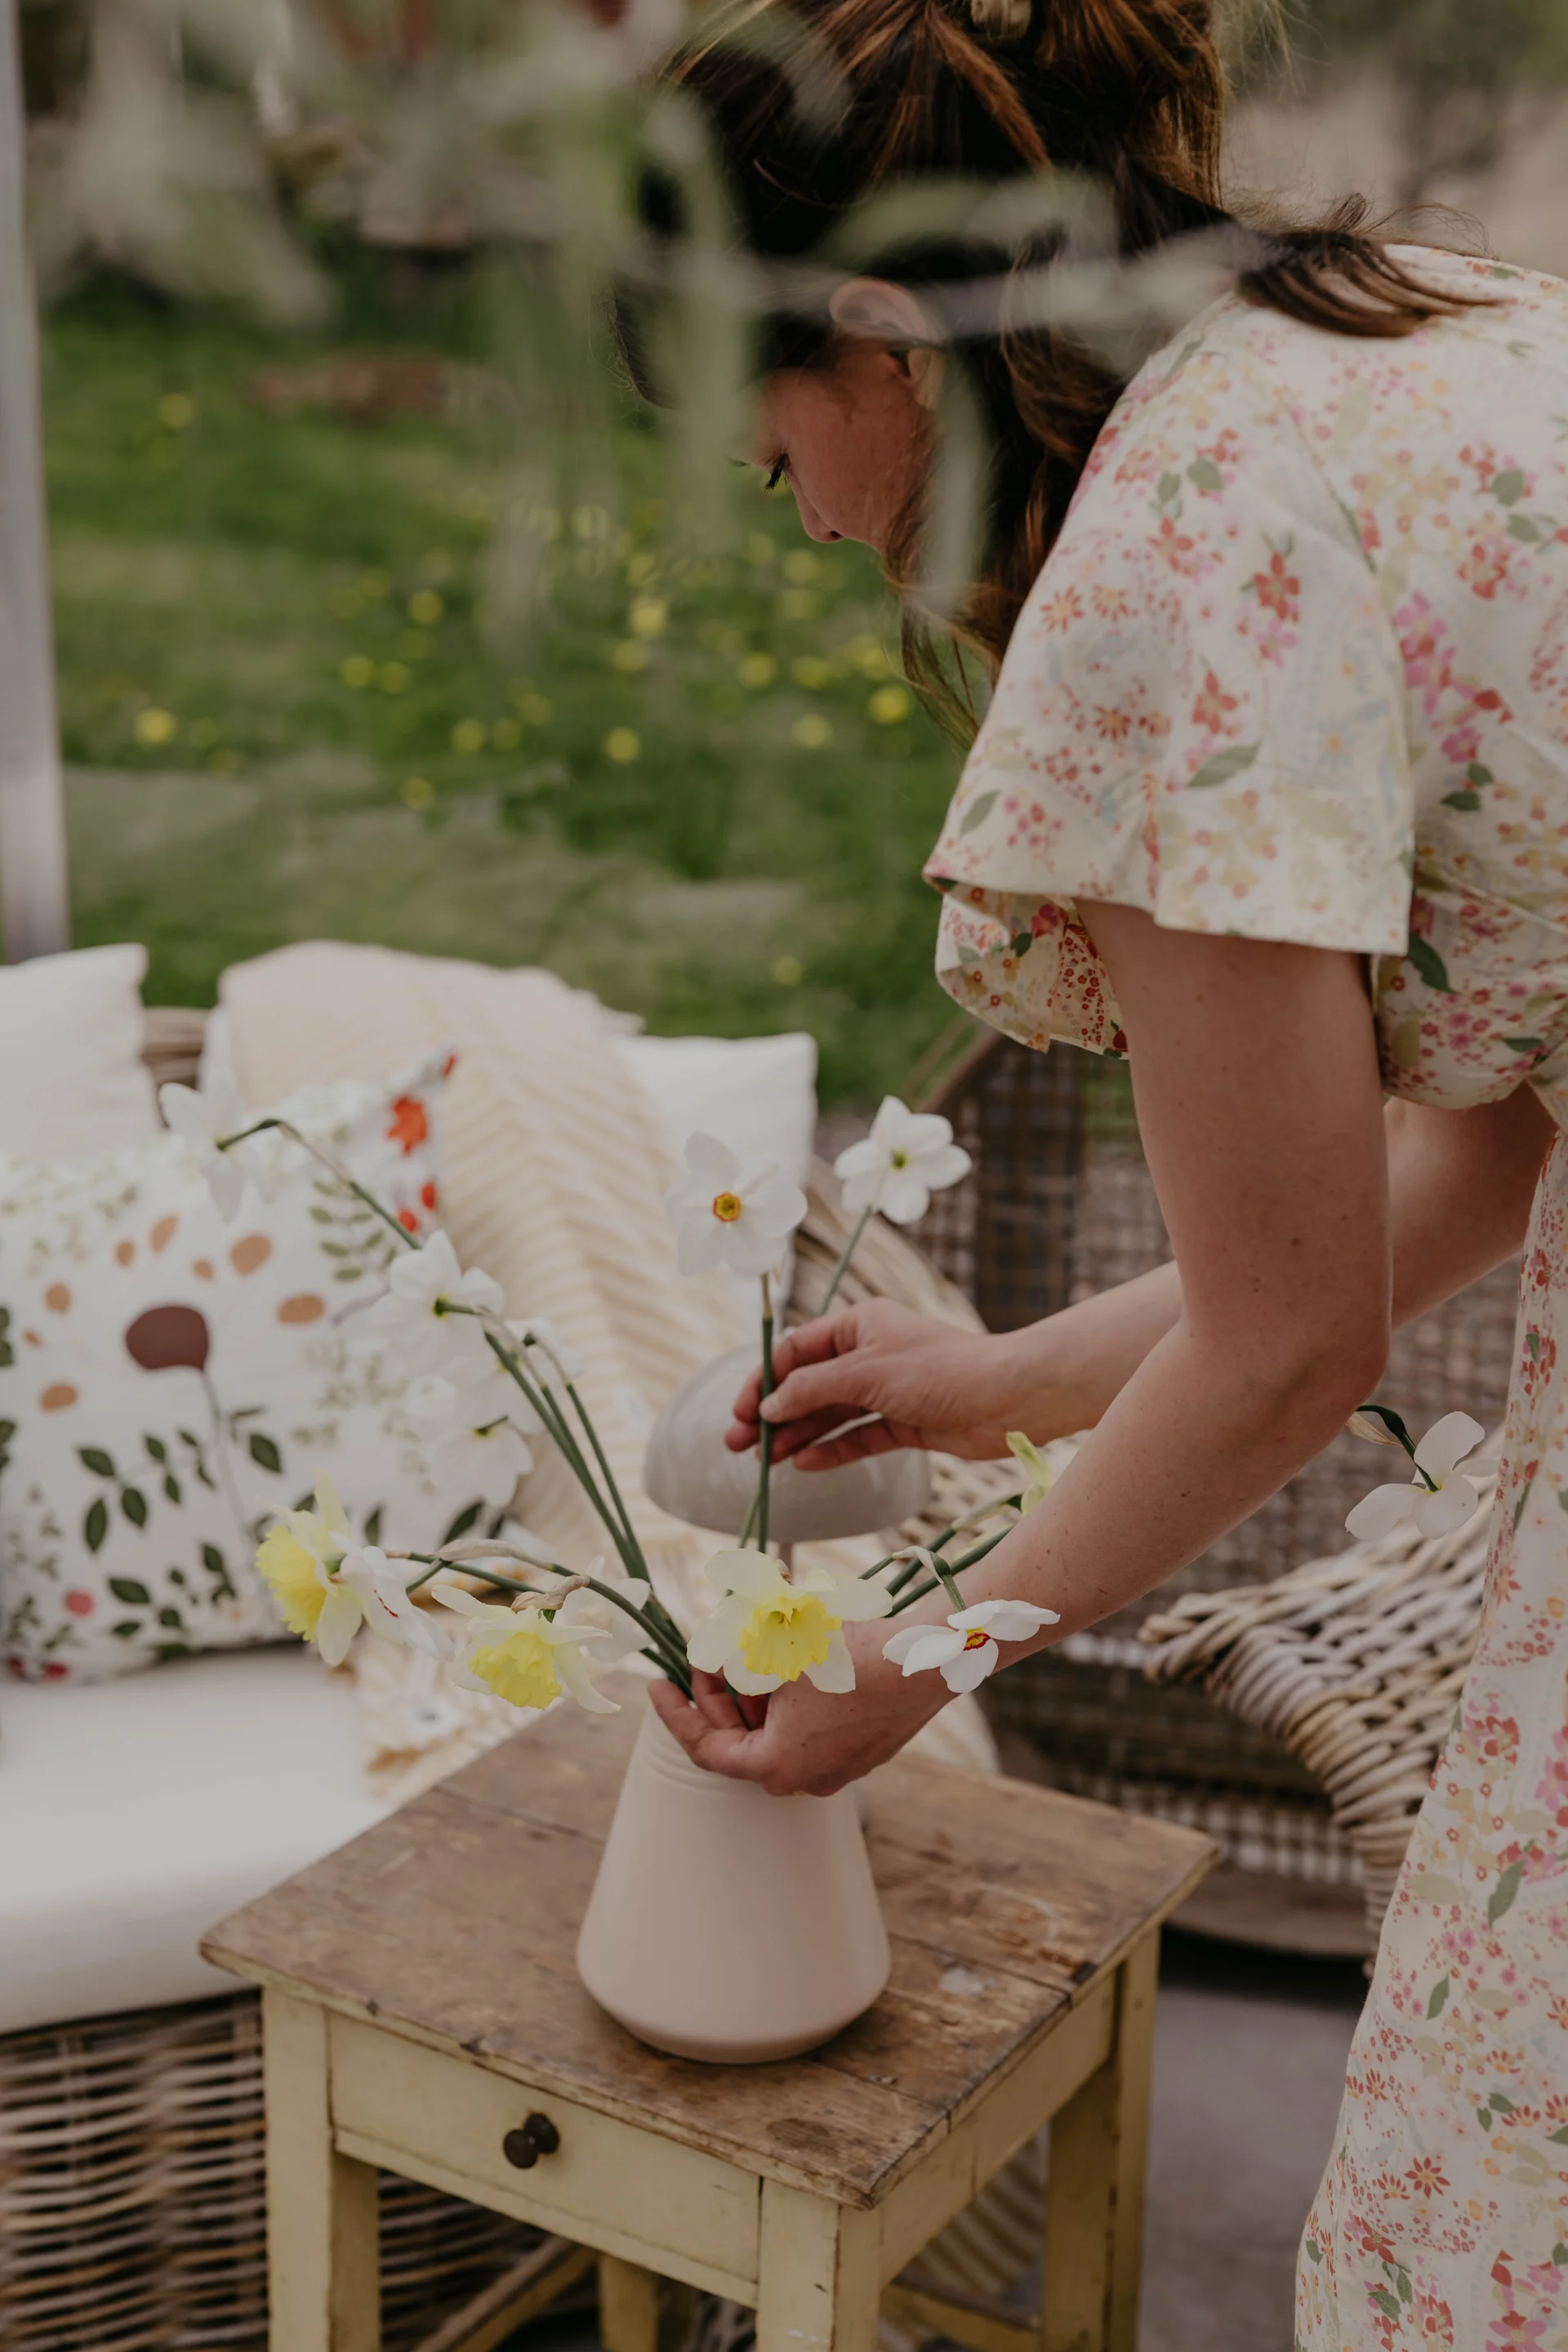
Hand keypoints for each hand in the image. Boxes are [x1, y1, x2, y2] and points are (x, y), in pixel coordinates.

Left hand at [648, 1618, 949, 1794]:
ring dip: (758, 1692)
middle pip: (743, 1740)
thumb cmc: (849, 1653)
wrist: (928, 1655)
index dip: (676, 1713)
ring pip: (779, 1732)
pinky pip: (813, 1727)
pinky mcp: (866, 1748)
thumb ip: (728, 1648)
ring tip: (751, 1647)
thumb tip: (703, 1648)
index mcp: (777, 1765)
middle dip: (720, 1695)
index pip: (707, 1749)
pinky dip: (792, 1697)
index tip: (658, 1683)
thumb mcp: (775, 1642)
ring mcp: (840, 1766)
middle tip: (708, 1655)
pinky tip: (793, 1656)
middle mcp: (807, 1778)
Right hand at [724, 1299, 1021, 1468]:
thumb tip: (769, 1406)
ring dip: (795, 1436)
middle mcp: (869, 1355)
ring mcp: (886, 1391)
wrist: (1009, 1400)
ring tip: (763, 1461)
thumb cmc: (941, 1371)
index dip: (764, 1380)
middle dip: (772, 1414)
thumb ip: (812, 1389)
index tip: (741, 1411)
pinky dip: (830, 1450)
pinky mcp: (903, 1423)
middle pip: (808, 1386)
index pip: (797, 1351)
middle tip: (737, 1444)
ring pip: (829, 1414)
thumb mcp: (866, 1373)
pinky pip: (856, 1437)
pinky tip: (803, 1465)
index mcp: (859, 1325)